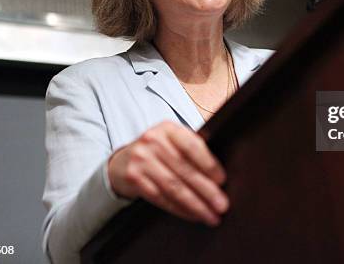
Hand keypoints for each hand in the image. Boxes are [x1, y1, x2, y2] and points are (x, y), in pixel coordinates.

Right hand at [108, 121, 228, 225]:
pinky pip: (161, 197)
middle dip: (207, 190)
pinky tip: (192, 215)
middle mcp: (153, 140)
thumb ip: (192, 148)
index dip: (209, 164)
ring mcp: (141, 159)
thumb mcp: (172, 141)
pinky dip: (180, 209)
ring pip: (174, 187)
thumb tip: (220, 174)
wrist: (121, 161)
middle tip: (222, 205)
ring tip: (211, 215)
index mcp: (168, 128)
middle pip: (185, 170)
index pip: (192, 146)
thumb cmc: (157, 152)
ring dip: (195, 204)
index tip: (222, 180)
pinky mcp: (134, 178)